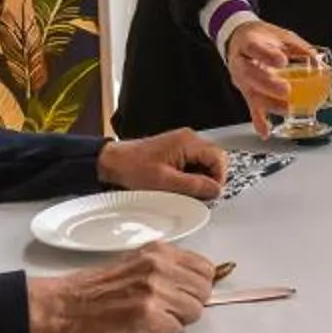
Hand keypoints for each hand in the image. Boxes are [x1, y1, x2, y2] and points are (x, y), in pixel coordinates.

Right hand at [26, 244, 215, 332]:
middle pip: (204, 291)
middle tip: (165, 308)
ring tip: (152, 317)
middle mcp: (160, 267)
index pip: (206, 268)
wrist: (65, 305)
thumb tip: (197, 280)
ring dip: (176, 319)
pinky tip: (143, 326)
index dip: (197, 285)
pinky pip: (175, 329)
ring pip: (194, 312)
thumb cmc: (97, 287)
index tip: (183, 293)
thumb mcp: (136, 262)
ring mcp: (154, 291)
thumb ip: (167, 267)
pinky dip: (162, 332)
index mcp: (159, 251)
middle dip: (190, 303)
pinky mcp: (147, 316)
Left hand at [98, 128, 227, 199]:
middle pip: (213, 159)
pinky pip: (193, 164)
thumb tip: (216, 189)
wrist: (113, 162)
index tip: (210, 193)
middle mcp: (188, 139)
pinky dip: (190, 176)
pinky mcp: (176, 151)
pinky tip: (177, 184)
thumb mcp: (166, 182)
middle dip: (209, 178)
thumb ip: (194, 185)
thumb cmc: (133, 168)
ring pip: (204, 163)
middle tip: (197, 193)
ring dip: (198, 178)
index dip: (218, 178)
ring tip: (183, 189)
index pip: (218, 158)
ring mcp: (182, 144)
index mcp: (187, 142)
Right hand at [222, 20, 318, 136]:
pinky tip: (265, 131)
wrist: (239, 39)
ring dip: (269, 104)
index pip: (254, 48)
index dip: (266, 56)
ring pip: (251, 93)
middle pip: (250, 74)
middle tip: (286, 90)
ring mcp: (242, 79)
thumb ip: (298, 47)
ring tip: (287, 109)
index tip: (281, 61)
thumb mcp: (279, 35)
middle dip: (268, 84)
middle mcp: (241, 62)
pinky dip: (259, 121)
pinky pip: (251, 107)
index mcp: (248, 43)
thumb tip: (317, 61)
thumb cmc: (261, 37)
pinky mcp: (246, 92)